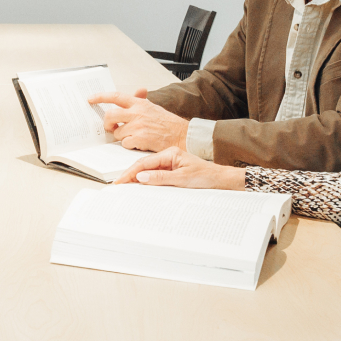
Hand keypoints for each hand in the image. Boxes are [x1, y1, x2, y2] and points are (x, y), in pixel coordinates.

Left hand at [87, 91, 188, 151]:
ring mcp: (138, 126)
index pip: (115, 96)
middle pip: (110, 115)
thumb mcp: (153, 107)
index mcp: (139, 103)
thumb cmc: (167, 123)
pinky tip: (139, 143)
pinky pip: (125, 143)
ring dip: (122, 137)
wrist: (182, 135)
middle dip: (106, 123)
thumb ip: (142, 100)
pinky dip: (129, 145)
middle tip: (110, 127)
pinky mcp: (140, 139)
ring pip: (117, 132)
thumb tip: (139, 90)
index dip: (100, 97)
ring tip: (135, 137)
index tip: (90, 99)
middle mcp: (137, 113)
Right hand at [116, 146, 244, 190]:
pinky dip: (147, 182)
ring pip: (149, 171)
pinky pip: (156, 176)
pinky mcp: (172, 171)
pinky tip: (141, 187)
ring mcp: (170, 164)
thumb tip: (141, 177)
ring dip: (138, 179)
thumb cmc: (206, 176)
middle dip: (130, 175)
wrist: (221, 180)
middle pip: (144, 166)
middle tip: (119, 185)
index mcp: (170, 153)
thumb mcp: (182, 179)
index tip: (121, 181)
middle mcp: (168, 156)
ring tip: (126, 187)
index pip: (144, 163)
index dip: (130, 173)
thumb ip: (161, 178)